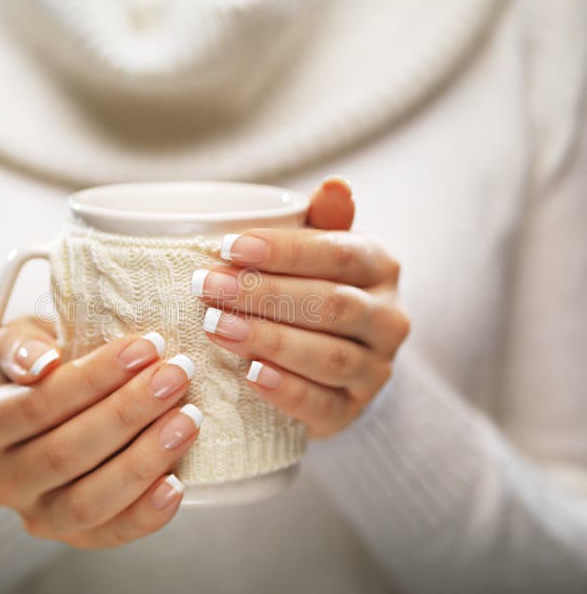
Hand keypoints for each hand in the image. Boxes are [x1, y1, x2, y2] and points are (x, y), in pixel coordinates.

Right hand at [0, 318, 201, 547]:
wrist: (48, 412)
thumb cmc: (43, 366)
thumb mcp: (22, 340)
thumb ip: (21, 344)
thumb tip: (42, 363)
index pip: (37, 404)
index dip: (95, 377)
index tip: (146, 347)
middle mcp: (1, 479)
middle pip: (66, 452)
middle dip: (129, 411)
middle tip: (176, 376)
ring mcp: (36, 515)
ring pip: (88, 501)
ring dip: (145, 459)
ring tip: (188, 418)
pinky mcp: (73, 538)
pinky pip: (111, 534)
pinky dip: (146, 513)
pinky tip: (177, 481)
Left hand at [193, 177, 409, 437]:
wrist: (330, 363)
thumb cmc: (312, 290)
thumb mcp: (317, 253)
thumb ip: (321, 222)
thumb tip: (335, 184)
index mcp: (380, 268)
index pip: (341, 254)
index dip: (285, 250)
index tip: (228, 247)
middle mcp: (388, 319)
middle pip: (332, 304)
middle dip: (265, 294)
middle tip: (209, 287)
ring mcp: (375, 370)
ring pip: (329, 356)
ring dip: (268, 339)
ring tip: (216, 327)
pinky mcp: (352, 412)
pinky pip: (322, 404)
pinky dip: (285, 390)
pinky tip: (249, 375)